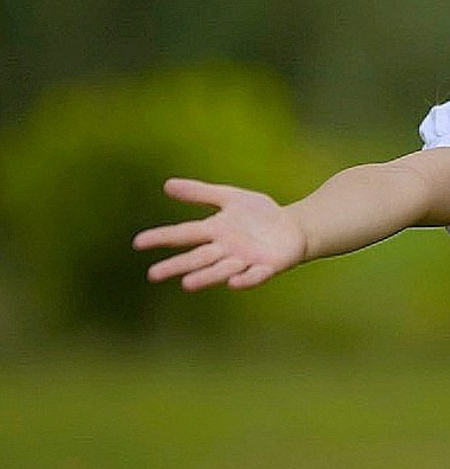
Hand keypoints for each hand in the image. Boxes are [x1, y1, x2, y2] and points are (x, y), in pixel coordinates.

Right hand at [133, 178, 307, 291]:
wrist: (293, 228)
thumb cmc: (259, 214)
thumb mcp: (231, 197)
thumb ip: (201, 193)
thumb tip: (167, 185)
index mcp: (215, 230)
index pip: (184, 233)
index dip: (162, 237)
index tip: (137, 242)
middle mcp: (226, 249)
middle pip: (198, 258)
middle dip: (177, 265)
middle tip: (153, 275)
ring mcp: (245, 260)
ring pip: (221, 270)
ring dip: (206, 277)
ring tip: (186, 284)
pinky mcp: (266, 268)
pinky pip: (254, 276)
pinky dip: (245, 280)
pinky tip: (234, 282)